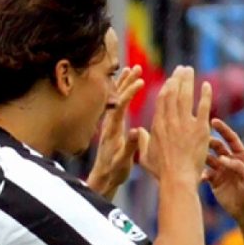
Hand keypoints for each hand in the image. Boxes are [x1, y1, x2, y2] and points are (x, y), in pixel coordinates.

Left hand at [90, 66, 147, 194]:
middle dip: (126, 81)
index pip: (120, 105)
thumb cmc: (114, 171)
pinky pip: (116, 103)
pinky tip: (126, 85)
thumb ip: (130, 146)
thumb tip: (137, 131)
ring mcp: (108, 122)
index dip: (130, 92)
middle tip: (136, 67)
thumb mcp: (123, 161)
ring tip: (131, 69)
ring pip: (115, 97)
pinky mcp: (110, 124)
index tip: (140, 82)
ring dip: (123, 83)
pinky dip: (121, 91)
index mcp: (112, 129)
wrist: (103, 177)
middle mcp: (108, 122)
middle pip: (116, 96)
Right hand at [143, 66, 211, 182]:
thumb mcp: (146, 157)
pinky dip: (205, 95)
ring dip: (188, 80)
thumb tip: (140, 132)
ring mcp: (186, 124)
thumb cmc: (161, 172)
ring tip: (189, 70)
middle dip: (177, 78)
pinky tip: (206, 85)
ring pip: (186, 96)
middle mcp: (170, 120)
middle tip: (182, 69)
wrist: (177, 179)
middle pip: (173, 92)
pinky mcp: (200, 130)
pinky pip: (203, 107)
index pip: (162, 99)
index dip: (166, 86)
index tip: (171, 79)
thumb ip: (143, 142)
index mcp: (158, 125)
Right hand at [204, 118, 243, 222]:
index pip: (231, 139)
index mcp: (241, 156)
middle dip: (209, 142)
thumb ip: (238, 166)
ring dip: (202, 156)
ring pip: (208, 158)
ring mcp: (221, 170)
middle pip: (217, 146)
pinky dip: (201, 173)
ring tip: (195, 155)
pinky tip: (200, 176)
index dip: (223, 129)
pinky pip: (205, 173)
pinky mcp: (213, 181)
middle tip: (200, 139)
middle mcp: (229, 160)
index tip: (213, 121)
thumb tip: (222, 158)